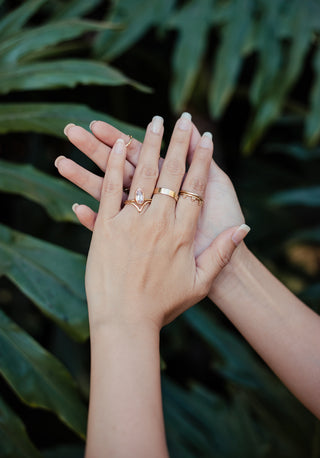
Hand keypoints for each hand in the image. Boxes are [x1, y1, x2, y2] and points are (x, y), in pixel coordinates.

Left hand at [83, 115, 247, 329]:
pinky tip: (118, 145)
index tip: (207, 139)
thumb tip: (244, 230)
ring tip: (153, 121)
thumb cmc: (163, 305)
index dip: (202, 161)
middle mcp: (158, 221)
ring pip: (141, 174)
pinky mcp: (105, 228)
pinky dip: (115, 166)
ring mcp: (130, 222)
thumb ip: (221, 253)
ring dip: (148, 145)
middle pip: (170, 173)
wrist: (125, 321)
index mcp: (182, 233)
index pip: (195, 187)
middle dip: (177, 143)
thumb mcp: (200, 282)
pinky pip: (110, 190)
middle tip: (180, 118)